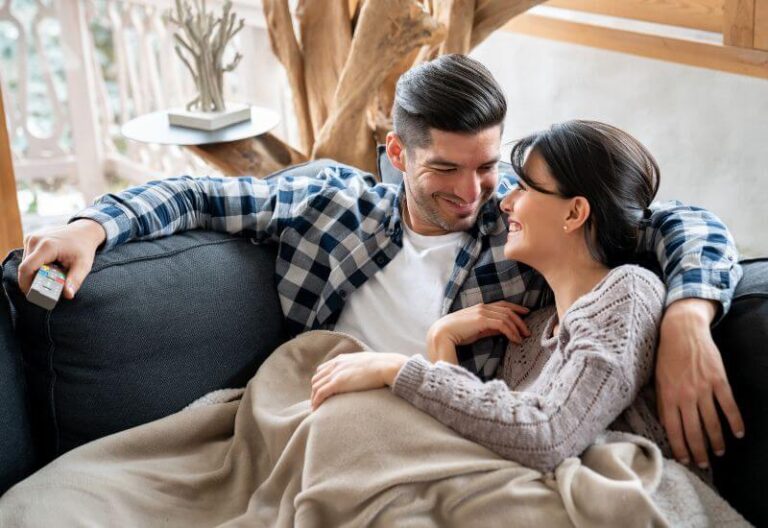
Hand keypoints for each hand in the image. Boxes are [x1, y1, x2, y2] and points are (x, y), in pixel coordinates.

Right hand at [18, 219, 105, 299]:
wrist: (84, 231)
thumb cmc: (83, 248)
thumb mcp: (83, 265)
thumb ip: (75, 280)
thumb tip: (68, 295)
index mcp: (46, 246)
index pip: (26, 268)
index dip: (25, 284)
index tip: (31, 295)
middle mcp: (35, 240)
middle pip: (25, 267)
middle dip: (32, 280)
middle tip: (44, 289)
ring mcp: (31, 237)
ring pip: (25, 263)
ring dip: (34, 272)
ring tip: (49, 276)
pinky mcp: (31, 238)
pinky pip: (28, 257)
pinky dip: (35, 265)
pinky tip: (48, 266)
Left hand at [310, 352, 407, 409]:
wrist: (386, 366)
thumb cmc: (382, 366)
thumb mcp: (367, 363)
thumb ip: (360, 367)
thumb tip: (365, 375)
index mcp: (342, 359)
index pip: (323, 369)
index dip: (320, 381)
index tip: (321, 391)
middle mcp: (336, 364)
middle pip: (317, 378)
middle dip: (314, 390)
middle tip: (317, 402)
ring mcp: (336, 373)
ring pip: (316, 386)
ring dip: (313, 397)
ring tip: (315, 408)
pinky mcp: (338, 382)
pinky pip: (320, 393)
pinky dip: (316, 401)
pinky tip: (316, 409)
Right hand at [426, 301, 529, 362]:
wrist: (441, 334)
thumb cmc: (456, 333)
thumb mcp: (476, 330)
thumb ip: (488, 328)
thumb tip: (502, 330)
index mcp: (480, 307)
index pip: (502, 304)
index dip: (515, 307)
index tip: (526, 313)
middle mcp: (482, 307)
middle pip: (507, 310)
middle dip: (520, 320)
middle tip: (527, 331)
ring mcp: (482, 312)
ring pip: (506, 317)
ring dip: (517, 328)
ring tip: (522, 338)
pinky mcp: (482, 320)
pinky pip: (502, 325)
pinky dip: (511, 332)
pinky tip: (515, 340)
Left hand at [655, 298, 744, 468]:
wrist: (681, 331)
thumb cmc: (666, 356)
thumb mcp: (658, 380)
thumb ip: (663, 402)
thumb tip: (667, 425)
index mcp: (667, 396)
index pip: (673, 429)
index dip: (680, 447)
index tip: (685, 459)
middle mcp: (685, 395)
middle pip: (693, 430)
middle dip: (699, 450)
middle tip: (703, 464)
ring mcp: (703, 388)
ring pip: (712, 422)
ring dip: (717, 440)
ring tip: (719, 452)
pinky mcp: (718, 380)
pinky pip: (728, 405)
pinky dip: (735, 421)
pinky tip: (738, 433)